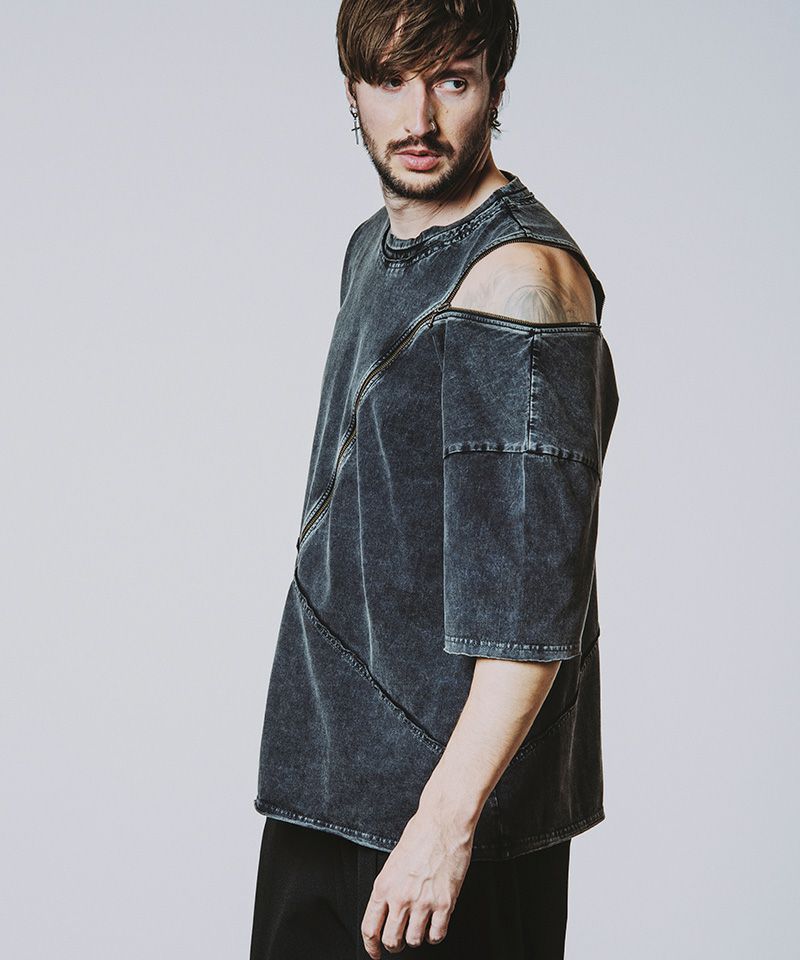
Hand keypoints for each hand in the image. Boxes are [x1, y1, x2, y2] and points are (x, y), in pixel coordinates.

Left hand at [360, 804, 474, 957]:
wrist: (443, 823)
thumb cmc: (419, 835)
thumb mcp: (393, 862)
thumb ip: (389, 887)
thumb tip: (389, 909)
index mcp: (383, 886)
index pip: (370, 928)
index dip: (371, 946)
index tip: (375, 952)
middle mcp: (400, 897)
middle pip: (391, 940)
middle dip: (394, 945)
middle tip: (399, 941)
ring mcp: (423, 902)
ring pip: (414, 940)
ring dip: (416, 938)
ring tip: (420, 927)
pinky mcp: (444, 903)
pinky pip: (437, 934)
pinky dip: (435, 934)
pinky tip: (435, 925)